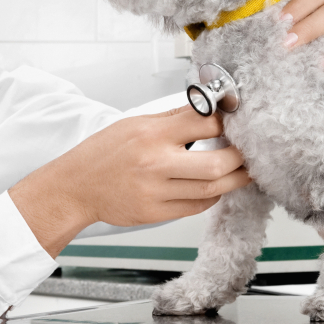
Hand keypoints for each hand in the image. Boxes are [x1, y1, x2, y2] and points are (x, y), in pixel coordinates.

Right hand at [9, 106, 249, 257]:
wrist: (74, 187)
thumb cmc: (103, 152)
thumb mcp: (137, 123)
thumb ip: (175, 118)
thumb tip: (208, 110)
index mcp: (153, 134)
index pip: (206, 124)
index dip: (228, 123)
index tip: (236, 123)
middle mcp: (156, 164)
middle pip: (217, 164)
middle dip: (241, 158)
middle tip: (249, 152)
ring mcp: (156, 192)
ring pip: (212, 190)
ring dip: (235, 179)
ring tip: (244, 170)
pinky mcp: (155, 214)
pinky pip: (196, 207)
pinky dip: (212, 196)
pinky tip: (216, 186)